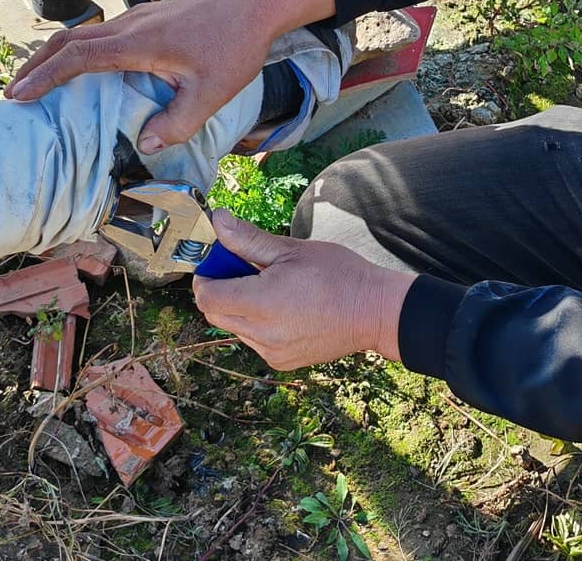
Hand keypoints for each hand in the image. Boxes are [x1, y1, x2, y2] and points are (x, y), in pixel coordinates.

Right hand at [5, 0, 336, 153]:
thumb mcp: (212, 93)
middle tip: (13, 94)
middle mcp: (129, 26)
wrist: (255, 6)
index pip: (76, 57)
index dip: (44, 76)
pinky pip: (100, 36)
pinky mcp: (146, 20)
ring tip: (36, 83)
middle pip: (68, 41)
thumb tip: (143, 145)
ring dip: (54, 57)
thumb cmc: (235, 47)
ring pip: (82, 35)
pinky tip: (79, 71)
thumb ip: (177, 122)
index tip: (18, 95)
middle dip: (36, 66)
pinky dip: (77, 52)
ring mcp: (136, 20)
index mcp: (137, 43)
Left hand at [193, 210, 414, 370]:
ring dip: (239, 308)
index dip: (207, 275)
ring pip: (234, 327)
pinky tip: (283, 310)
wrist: (374, 312)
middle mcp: (262, 333)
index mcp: (262, 302)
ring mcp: (271, 351)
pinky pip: (254, 341)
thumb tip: (217, 221)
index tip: (220, 261)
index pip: (207, 296)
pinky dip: (257, 325)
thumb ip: (248, 240)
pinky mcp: (281, 361)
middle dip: (220, 290)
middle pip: (215, 313)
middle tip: (245, 271)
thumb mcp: (292, 250)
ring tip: (271, 290)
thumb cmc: (338, 275)